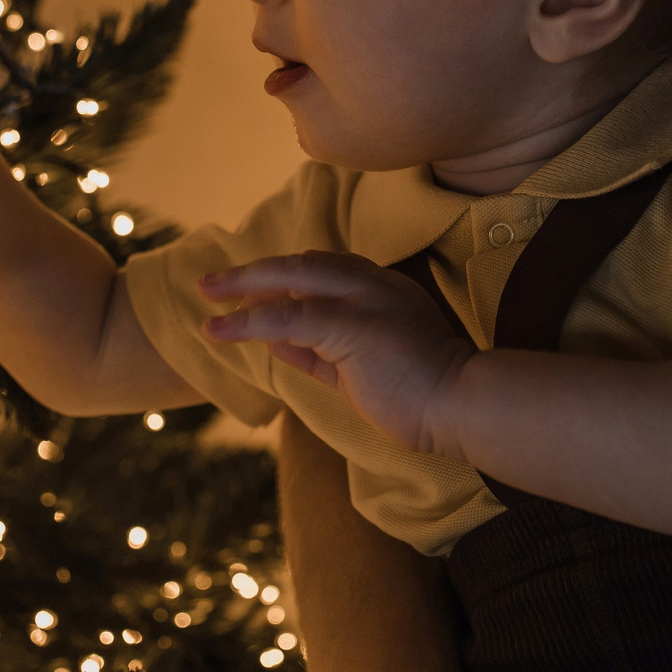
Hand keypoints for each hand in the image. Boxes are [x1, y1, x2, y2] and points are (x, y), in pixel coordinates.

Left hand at [198, 251, 474, 451]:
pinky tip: (218, 328)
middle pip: (306, 263)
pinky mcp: (353, 325)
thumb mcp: (363, 369)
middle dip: (256, 271)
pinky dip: (248, 321)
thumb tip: (273, 338)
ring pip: (293, 279)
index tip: (254, 290)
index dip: (287, 279)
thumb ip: (320, 352)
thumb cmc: (423, 399)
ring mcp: (366, 300)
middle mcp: (376, 285)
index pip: (328, 273)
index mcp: (387, 291)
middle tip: (213, 281)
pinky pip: (289, 318)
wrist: (465, 408)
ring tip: (207, 294)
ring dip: (243, 286)